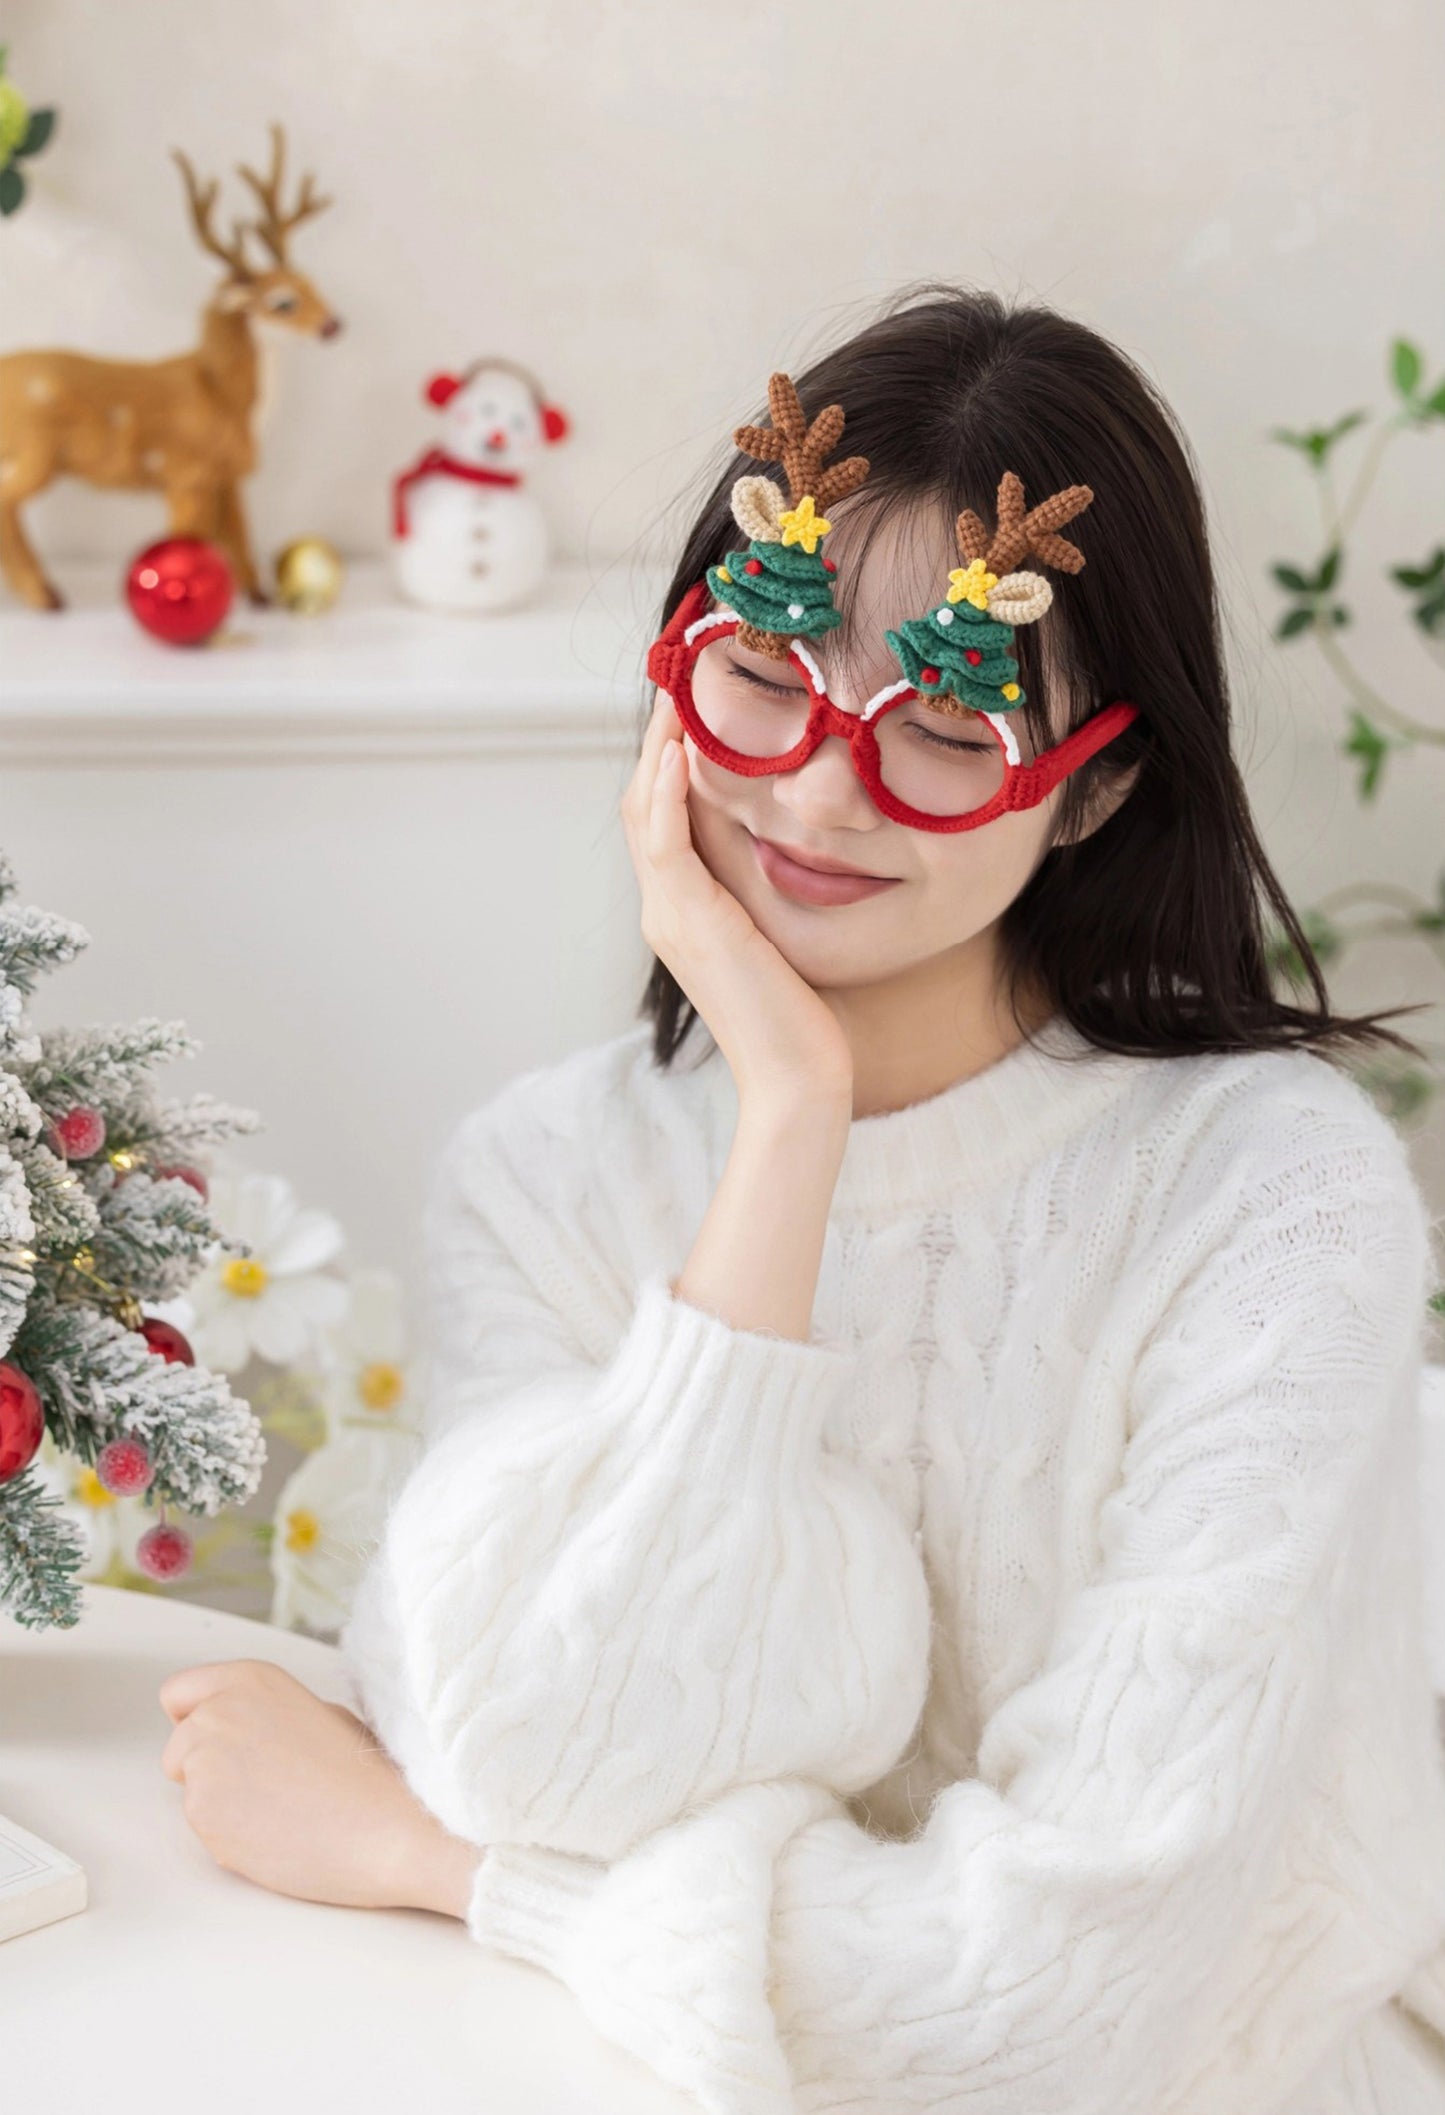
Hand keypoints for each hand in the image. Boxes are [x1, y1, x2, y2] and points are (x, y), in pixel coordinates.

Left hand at [158, 1658, 480, 1916]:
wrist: (381, 1827)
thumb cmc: (362, 1775)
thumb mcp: (319, 1713)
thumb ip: (266, 1712)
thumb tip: (249, 1729)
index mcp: (249, 1678)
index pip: (178, 1693)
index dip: (196, 1720)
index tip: (223, 1740)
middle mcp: (218, 1710)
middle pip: (179, 1747)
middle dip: (208, 1767)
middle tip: (262, 1784)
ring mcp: (205, 1760)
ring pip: (190, 1790)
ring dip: (220, 1804)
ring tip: (276, 1809)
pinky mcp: (202, 1811)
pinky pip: (201, 1827)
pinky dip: (227, 1835)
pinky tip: (272, 1832)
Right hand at [623, 687, 854, 1108]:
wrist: (798, 1079)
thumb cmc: (804, 1021)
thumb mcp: (784, 941)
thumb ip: (772, 899)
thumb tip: (799, 855)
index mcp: (683, 912)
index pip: (661, 819)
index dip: (669, 762)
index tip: (695, 709)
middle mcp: (665, 909)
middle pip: (642, 805)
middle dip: (657, 742)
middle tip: (680, 681)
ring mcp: (670, 915)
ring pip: (644, 813)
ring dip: (657, 750)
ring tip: (676, 696)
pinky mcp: (690, 922)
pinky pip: (665, 842)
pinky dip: (668, 792)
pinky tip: (681, 750)